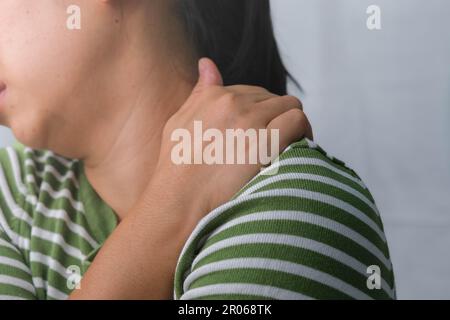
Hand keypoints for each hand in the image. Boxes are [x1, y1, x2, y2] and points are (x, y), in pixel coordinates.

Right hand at [69, 58, 312, 299]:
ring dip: (294, 124)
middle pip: (274, 99)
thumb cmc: (176, 168)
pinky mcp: (267, 142)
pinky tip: (298, 148)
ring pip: (292, 106)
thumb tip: (207, 63)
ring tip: (291, 145)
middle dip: (277, 118)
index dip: (261, 112)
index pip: (253, 92)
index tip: (262, 132)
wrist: (179, 202)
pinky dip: (303, 133)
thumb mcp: (179, 123)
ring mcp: (251, 121)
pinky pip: (298, 122)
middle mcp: (234, 103)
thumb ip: (198, 93)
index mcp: (214, 97)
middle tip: (277, 142)